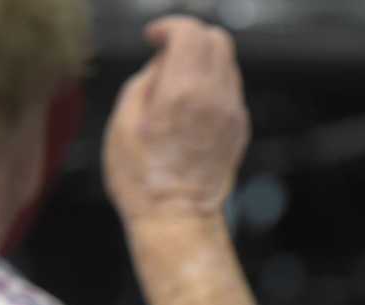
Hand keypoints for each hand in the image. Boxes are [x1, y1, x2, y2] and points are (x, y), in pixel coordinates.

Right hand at [102, 17, 248, 221]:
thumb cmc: (142, 176)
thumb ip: (147, 79)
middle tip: (165, 52)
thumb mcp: (124, 119)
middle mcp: (216, 98)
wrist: (177, 217)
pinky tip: (189, 104)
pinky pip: (230, 90)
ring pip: (227, 64)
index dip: (169, 27)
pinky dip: (212, 84)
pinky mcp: (239, 130)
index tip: (153, 38)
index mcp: (184, 91)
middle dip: (190, 37)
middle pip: (217, 40)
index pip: (191, 32)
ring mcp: (233, 115)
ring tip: (175, 82)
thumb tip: (163, 61)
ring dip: (202, 61)